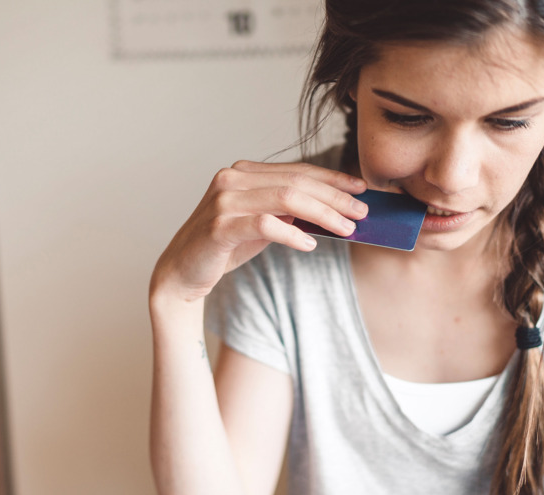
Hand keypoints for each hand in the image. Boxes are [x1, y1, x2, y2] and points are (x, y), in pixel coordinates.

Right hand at [150, 160, 366, 303]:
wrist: (182, 273)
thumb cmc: (221, 249)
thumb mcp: (259, 226)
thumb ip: (285, 212)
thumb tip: (329, 210)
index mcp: (243, 173)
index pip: (296, 171)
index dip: (332, 178)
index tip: (359, 189)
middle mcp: (232, 179)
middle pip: (296, 182)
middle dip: (334, 197)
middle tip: (361, 212)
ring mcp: (224, 201)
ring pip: (286, 199)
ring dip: (322, 214)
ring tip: (345, 229)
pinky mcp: (219, 226)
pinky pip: (266, 225)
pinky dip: (293, 235)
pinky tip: (310, 245)